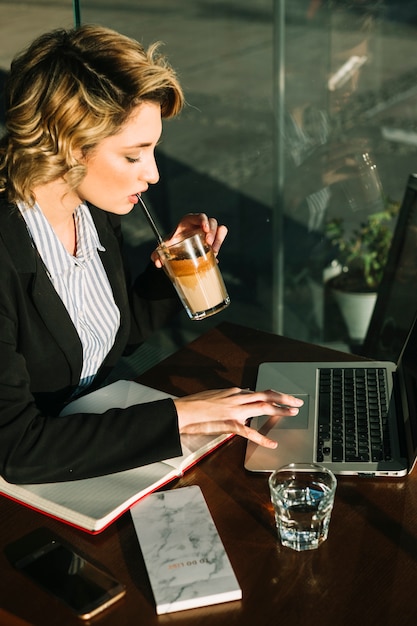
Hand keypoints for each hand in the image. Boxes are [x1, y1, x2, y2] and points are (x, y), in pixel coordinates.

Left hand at [151, 213, 227, 267]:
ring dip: (219, 239)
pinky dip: (220, 244)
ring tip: (214, 251)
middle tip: (209, 243)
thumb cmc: (172, 243)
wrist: (177, 249)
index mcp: (189, 222)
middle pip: (212, 222)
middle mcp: (200, 225)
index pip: (199, 217)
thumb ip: (158, 253)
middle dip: (212, 232)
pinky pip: (221, 236)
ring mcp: (208, 232)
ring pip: (219, 229)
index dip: (203, 220)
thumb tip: (157, 262)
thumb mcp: (165, 246)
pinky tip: (215, 256)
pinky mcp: (213, 239)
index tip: (204, 229)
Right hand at [173, 387, 303, 448]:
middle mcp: (237, 398)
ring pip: (263, 407)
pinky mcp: (230, 424)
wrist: (182, 412)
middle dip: (283, 397)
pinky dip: (263, 438)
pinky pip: (251, 432)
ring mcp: (235, 411)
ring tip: (292, 412)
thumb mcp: (214, 395)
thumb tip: (238, 394)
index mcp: (233, 392)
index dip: (272, 394)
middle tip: (297, 401)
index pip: (256, 392)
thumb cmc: (194, 405)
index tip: (281, 396)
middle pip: (265, 395)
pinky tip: (272, 443)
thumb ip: (228, 396)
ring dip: (280, 409)